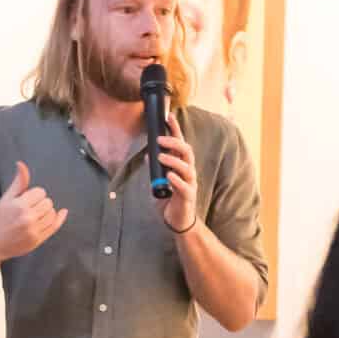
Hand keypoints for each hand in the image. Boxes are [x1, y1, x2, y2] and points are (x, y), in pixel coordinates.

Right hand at [0, 163, 66, 262]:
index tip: (27, 200)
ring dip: (47, 211)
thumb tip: (21, 164)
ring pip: (52, 213)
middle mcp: (27, 217)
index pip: (40, 192)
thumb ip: (18, 182)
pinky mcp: (37, 240)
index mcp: (19, 205)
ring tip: (36, 214)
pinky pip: (54, 226)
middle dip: (41, 203)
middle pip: (48, 202)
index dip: (34, 194)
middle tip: (30, 208)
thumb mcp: (5, 199)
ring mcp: (33, 230)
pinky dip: (59, 218)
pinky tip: (61, 213)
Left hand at [155, 119, 199, 233]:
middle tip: (160, 140)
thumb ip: (156, 169)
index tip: (169, 116)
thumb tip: (148, 155)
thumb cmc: (170, 200)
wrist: (177, 221)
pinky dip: (176, 181)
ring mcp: (190, 184)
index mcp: (182, 166)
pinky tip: (168, 177)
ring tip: (160, 157)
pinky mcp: (188, 198)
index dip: (176, 129)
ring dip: (173, 160)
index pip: (180, 143)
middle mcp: (188, 172)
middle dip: (174, 143)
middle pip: (187, 152)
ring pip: (187, 168)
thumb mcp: (160, 181)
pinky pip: (185, 187)